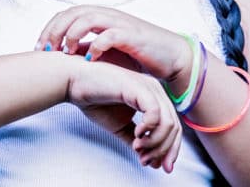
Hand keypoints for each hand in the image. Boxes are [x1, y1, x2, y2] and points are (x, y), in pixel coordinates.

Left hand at [37, 5, 191, 81]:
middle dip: (55, 31)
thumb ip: (87, 45)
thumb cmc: (137, 55)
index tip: (39, 48)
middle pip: (72, 13)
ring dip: (72, 34)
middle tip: (45, 50)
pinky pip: (109, 35)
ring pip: (88, 19)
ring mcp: (120, 23)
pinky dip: (96, 45)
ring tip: (65, 52)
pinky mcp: (132, 36)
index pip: (66, 14)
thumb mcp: (107, 48)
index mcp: (99, 16)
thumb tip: (61, 56)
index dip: (49, 28)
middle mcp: (107, 15)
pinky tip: (88, 59)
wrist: (170, 57)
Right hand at [66, 57, 182, 172]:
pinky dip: (149, 129)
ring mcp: (148, 88)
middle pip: (174, 127)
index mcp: (153, 97)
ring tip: (139, 149)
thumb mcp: (120, 126)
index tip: (159, 166)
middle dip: (165, 150)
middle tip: (149, 162)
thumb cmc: (95, 100)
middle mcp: (155, 90)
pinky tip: (137, 135)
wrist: (75, 82)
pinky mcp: (138, 88)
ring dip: (155, 143)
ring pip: (168, 123)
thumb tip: (149, 159)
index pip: (173, 126)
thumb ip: (136, 140)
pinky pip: (155, 113)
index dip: (170, 149)